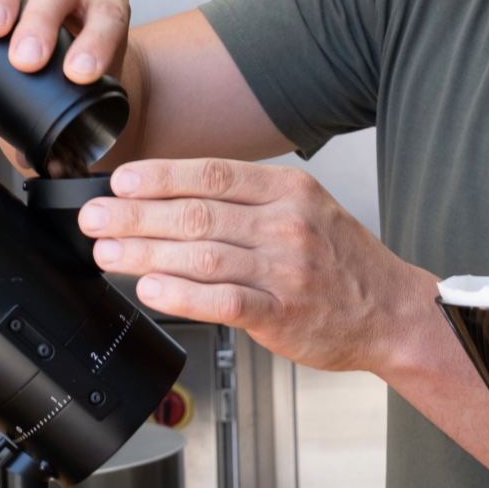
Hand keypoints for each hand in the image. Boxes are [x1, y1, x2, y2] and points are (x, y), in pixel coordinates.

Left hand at [79, 158, 440, 372]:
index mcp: (290, 192)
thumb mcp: (307, 210)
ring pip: (200, 255)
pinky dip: (180, 294)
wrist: (393, 312)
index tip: (120, 181)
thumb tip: (175, 196)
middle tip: (95, 217)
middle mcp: (287, 225)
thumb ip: (249, 201)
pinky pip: (222, 300)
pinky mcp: (282, 314)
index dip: (159, 176)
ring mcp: (285, 270)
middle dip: (134, 215)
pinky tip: (149, 289)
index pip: (212, 173)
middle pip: (196, 213)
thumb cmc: (345, 264)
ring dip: (144, 253)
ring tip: (107, 253)